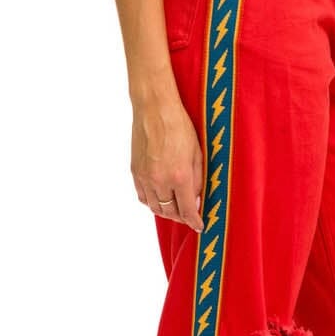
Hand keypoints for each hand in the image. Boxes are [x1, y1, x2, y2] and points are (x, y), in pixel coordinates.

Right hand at [131, 94, 204, 231]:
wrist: (155, 109)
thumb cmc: (179, 126)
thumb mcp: (197, 153)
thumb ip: (197, 180)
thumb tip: (196, 199)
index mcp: (179, 176)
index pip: (187, 210)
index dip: (194, 221)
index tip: (199, 226)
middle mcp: (160, 180)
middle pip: (169, 212)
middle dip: (181, 217)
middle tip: (189, 216)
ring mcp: (145, 177)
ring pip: (154, 207)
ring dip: (165, 212)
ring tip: (175, 210)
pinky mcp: (135, 171)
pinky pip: (142, 196)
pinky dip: (152, 202)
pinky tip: (159, 199)